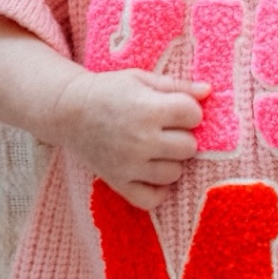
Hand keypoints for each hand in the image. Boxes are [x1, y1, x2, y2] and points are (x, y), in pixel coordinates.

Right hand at [55, 68, 209, 210]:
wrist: (69, 111)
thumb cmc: (109, 90)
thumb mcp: (141, 78)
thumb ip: (177, 85)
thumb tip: (208, 91)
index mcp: (148, 110)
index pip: (193, 115)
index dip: (188, 110)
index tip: (174, 108)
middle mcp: (141, 141)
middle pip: (189, 147)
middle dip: (182, 136)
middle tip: (165, 129)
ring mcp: (130, 166)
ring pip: (175, 173)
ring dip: (171, 162)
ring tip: (156, 149)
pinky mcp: (119, 183)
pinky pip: (152, 199)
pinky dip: (157, 190)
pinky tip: (152, 173)